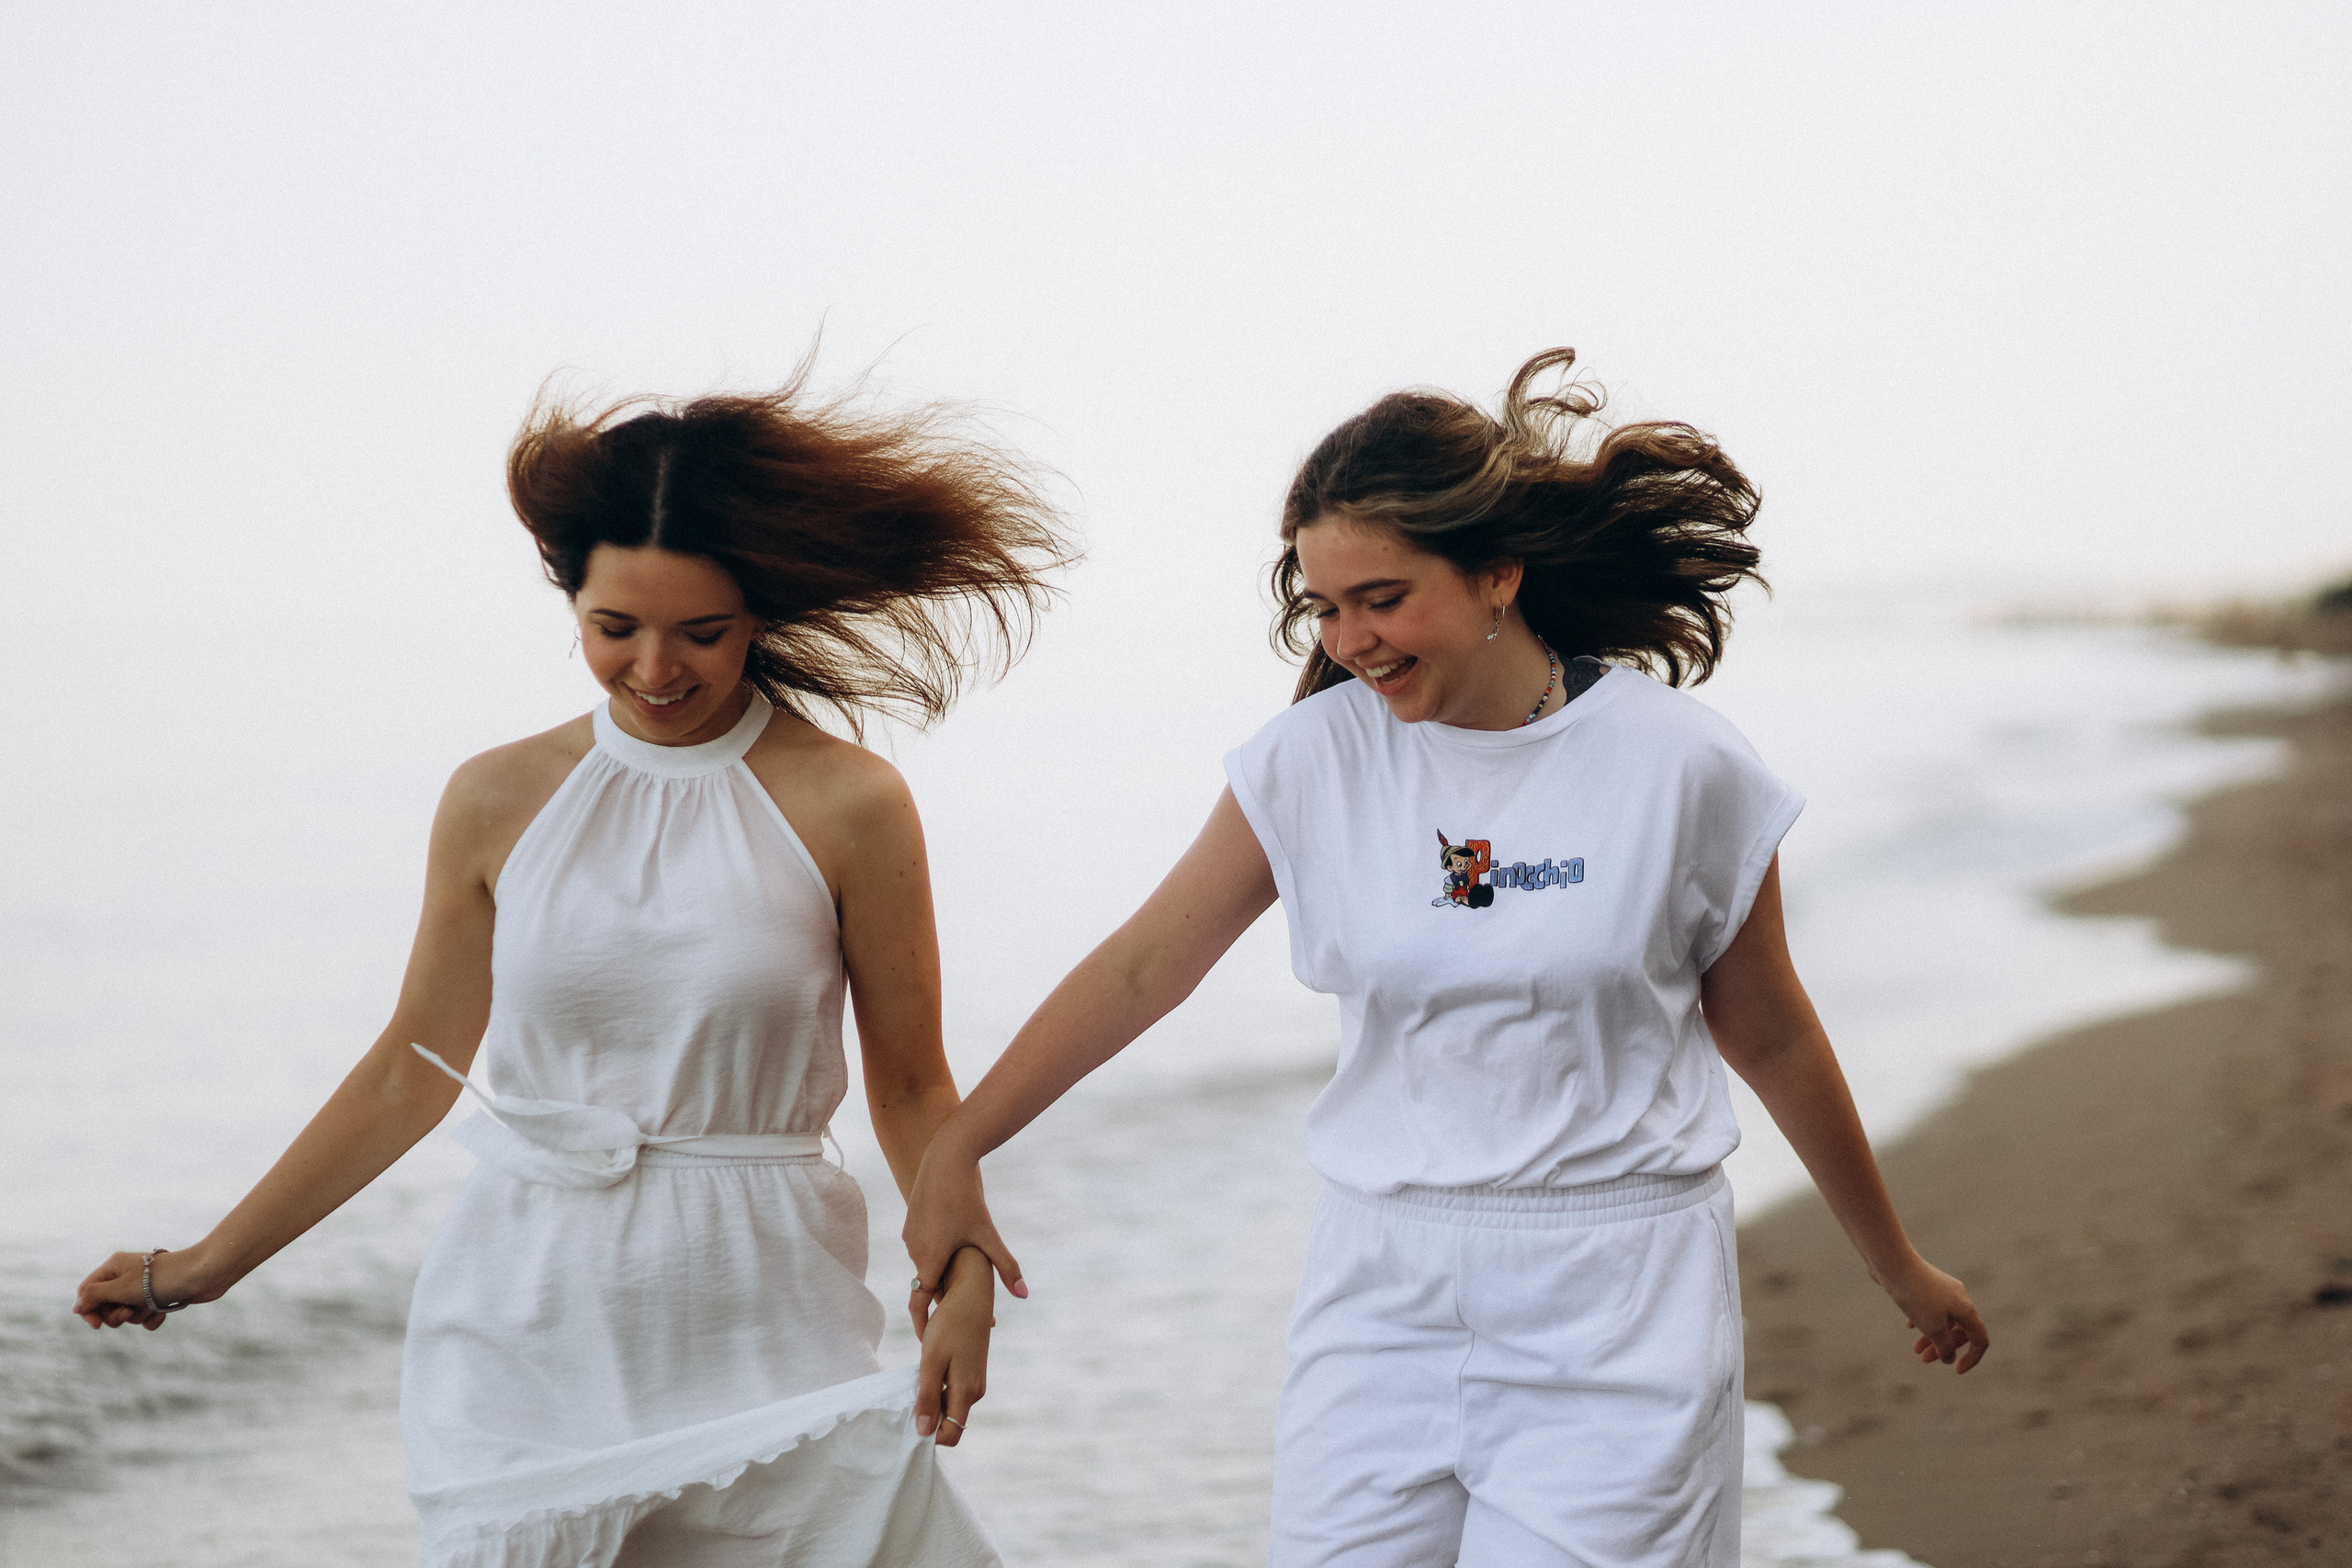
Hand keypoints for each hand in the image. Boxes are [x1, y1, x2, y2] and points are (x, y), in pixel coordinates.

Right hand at [73, 1246, 220, 1330]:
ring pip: (126, 1313)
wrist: (204, 1274)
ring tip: (151, 1306)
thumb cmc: (161, 1279)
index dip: (89, 1310)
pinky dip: (152, 1319)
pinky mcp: (160, 1297)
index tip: (97, 1324)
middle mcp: (127, 1275)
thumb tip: (76, 1307)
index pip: (87, 1291)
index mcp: (114, 1266)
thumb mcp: (122, 1288)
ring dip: (136, 1316)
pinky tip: (162, 1315)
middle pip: (106, 1305)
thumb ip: (95, 1296)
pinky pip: (146, 1316)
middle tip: (129, 1311)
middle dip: (115, 1315)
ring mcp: (144, 1287)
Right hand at [903, 1142, 1025, 1336]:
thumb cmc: (967, 1198)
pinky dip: (938, 1257)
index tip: (933, 1344)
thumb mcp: (988, 1235)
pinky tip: (956, 1256)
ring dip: (943, 1276)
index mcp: (928, 1260)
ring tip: (964, 1288)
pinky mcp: (912, 1223)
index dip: (929, 1325)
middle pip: (929, 1286)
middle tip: (969, 1315)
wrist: (945, 1158)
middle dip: (947, 1300)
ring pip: (927, 1266)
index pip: (921, 1304)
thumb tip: (1024, 1295)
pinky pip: (924, 1249)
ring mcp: (911, 1237)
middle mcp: (914, 1252)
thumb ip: (1005, 1267)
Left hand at [913, 1247, 992, 1445]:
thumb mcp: (931, 1360)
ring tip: (918, 1375)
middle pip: (949, 1422)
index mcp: (966, 1393)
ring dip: (932, 1399)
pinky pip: (953, 1392)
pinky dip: (938, 1387)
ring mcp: (976, 1382)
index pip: (951, 1434)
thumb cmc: (949, 1325)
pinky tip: (929, 1367)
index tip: (910, 1419)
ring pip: (950, 1406)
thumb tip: (923, 1433)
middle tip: (909, 1394)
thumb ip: (927, 1397)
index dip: (930, 1434)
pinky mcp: (973, 1372)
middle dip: (928, 1416)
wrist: (972, 1294)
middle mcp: (975, 1392)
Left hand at [1875, 1253, 1989, 1372]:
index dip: (1973, 1358)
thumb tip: (1949, 1358)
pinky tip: (1909, 1326)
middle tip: (1925, 1360)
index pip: (1980, 1339)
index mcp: (1966, 1308)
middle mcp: (1958, 1297)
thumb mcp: (1933, 1329)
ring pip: (1943, 1320)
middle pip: (1960, 1330)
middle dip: (1945, 1348)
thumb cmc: (1916, 1296)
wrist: (1893, 1263)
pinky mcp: (1925, 1285)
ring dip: (1931, 1337)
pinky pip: (1930, 1308)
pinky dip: (1923, 1321)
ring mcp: (1942, 1289)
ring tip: (1916, 1350)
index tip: (1956, 1371)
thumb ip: (1945, 1347)